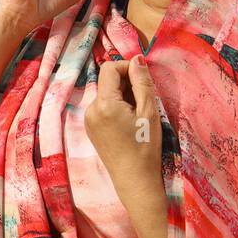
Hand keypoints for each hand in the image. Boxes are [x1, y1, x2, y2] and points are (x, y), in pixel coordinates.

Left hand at [83, 54, 162, 195]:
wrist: (134, 179)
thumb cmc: (145, 146)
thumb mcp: (148, 111)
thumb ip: (142, 82)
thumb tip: (137, 59)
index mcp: (103, 104)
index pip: (109, 69)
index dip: (127, 68)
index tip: (143, 80)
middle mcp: (91, 110)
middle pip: (107, 81)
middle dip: (126, 83)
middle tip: (143, 100)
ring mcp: (89, 120)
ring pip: (106, 94)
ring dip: (122, 95)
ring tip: (137, 114)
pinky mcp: (91, 128)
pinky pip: (103, 107)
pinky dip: (116, 107)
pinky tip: (128, 122)